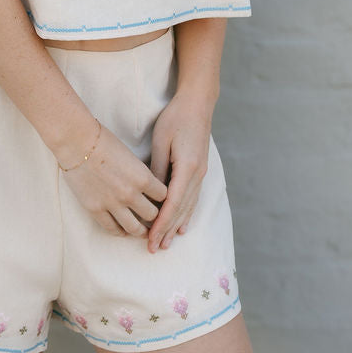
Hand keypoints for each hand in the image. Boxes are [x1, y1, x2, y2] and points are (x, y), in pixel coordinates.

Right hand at [58, 122, 167, 237]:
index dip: (164, 199)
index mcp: (142, 177)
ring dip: (141, 231)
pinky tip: (122, 231)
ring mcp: (112, 204)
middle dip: (155, 217)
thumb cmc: (104, 141)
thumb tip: (147, 188)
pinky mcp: (95, 209)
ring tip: (142, 232)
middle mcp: (130, 194)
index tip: (161, 201)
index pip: (164, 196)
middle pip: (152, 215)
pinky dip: (120, 232)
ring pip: (134, 228)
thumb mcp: (130, 156)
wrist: (77, 142)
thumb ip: (140, 174)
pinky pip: (112, 229)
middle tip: (153, 218)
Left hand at [146, 94, 211, 252]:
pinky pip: (192, 198)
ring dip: (176, 225)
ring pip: (188, 206)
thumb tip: (151, 195)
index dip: (161, 224)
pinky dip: (186, 213)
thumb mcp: (161, 142)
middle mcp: (197, 175)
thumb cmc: (176, 118)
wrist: (198, 103)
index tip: (150, 239)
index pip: (172, 204)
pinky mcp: (200, 170)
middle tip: (154, 249)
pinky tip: (182, 225)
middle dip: (167, 230)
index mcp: (188, 168)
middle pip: (181, 210)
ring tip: (166, 243)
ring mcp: (201, 173)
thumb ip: (157, 169)